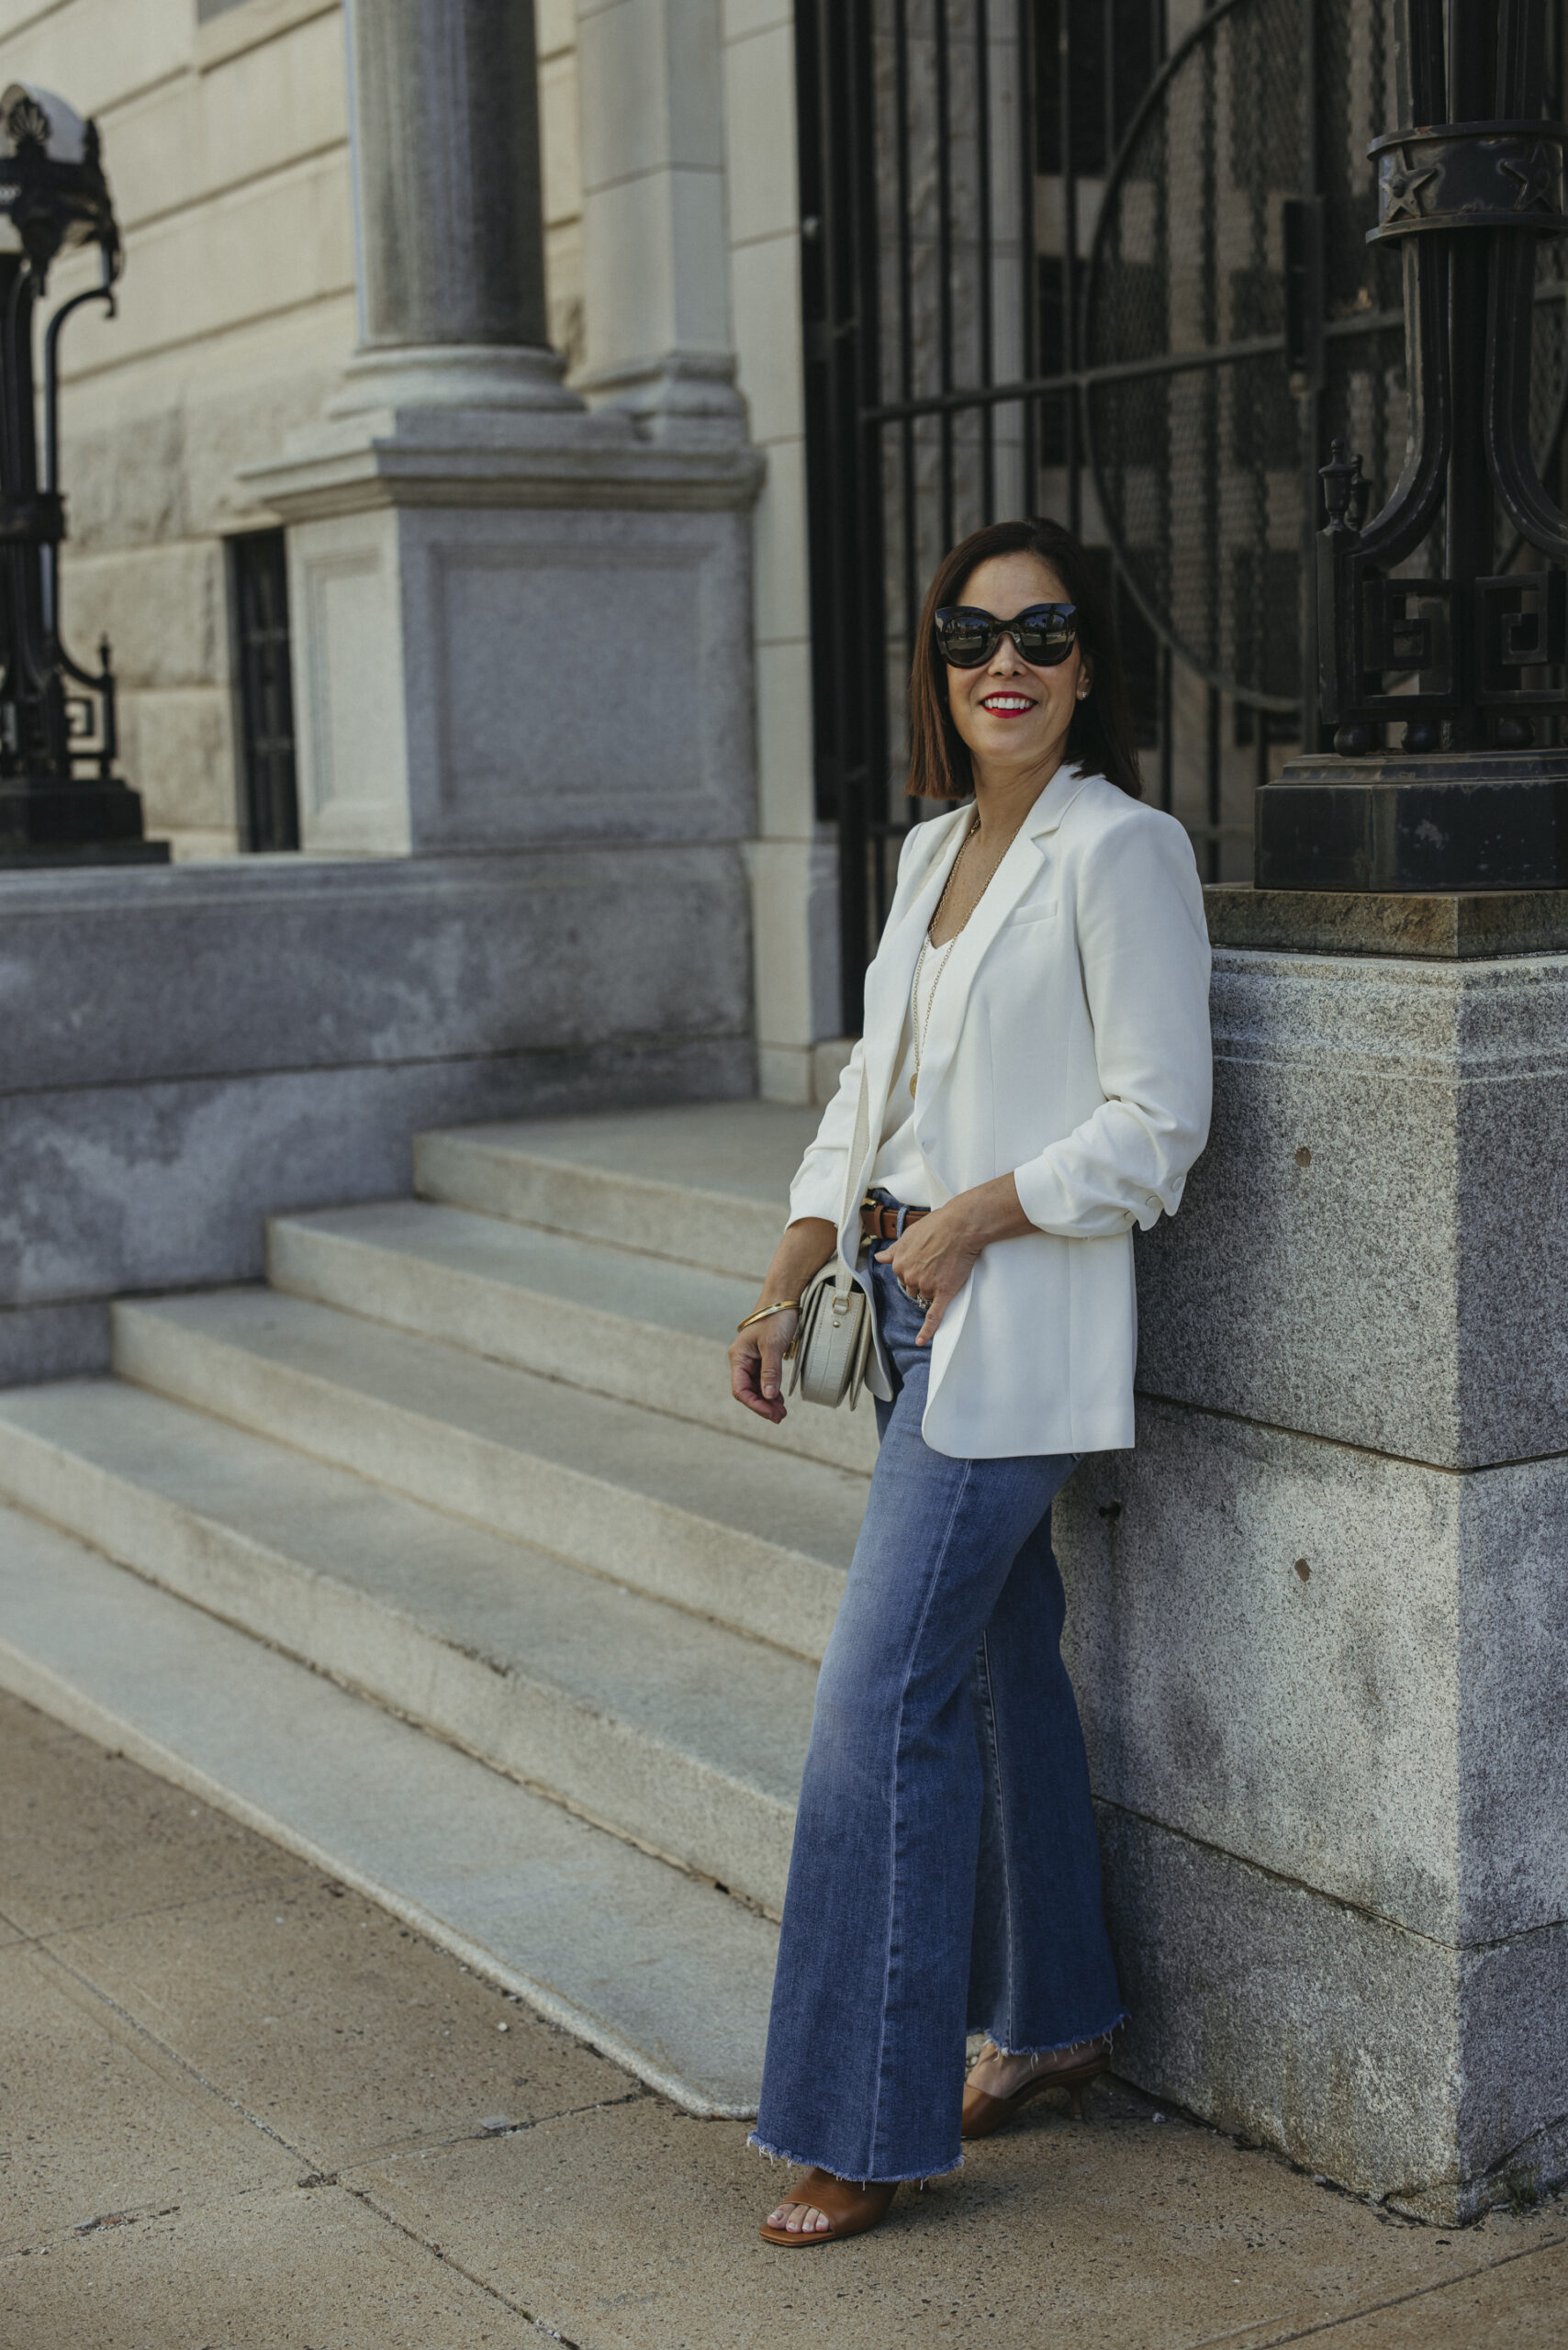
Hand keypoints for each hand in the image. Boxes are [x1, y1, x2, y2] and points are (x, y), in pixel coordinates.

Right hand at [729, 1216, 834, 1424]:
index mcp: (739, 1356)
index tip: (771, 1413)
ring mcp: (753, 1358)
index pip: (741, 1389)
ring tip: (781, 1412)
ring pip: (757, 1386)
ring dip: (768, 1400)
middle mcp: (742, 1359)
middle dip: (763, 1405)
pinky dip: (772, 1390)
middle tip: (780, 1417)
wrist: (784, 1297)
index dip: (755, 1404)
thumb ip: (771, 1372)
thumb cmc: (775, 1317)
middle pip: (748, 1390)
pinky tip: (780, 1399)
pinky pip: (764, 1379)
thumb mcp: (773, 1346)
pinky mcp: (763, 1356)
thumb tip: (769, 1397)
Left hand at [875, 1175, 1032, 1346]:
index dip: (914, 1269)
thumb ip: (894, 1250)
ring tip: (945, 1269)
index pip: (902, 1276)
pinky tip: (921, 1340)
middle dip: (922, 1280)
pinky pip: (933, 1316)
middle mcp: (910, 1276)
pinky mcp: (943, 1293)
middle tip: (936, 1263)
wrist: (961, 1226)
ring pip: (925, 1296)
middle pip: (912, 1288)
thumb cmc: (937, 1225)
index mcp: (899, 1263)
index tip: (925, 1260)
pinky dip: (927, 1330)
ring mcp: (926, 1286)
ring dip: (933, 1289)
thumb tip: (879, 1258)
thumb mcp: (909, 1234)